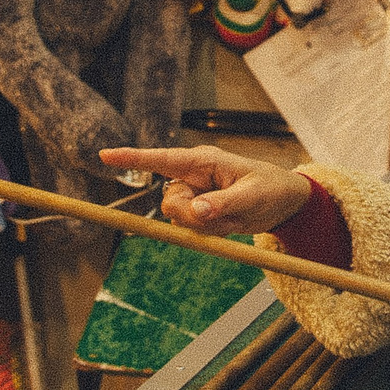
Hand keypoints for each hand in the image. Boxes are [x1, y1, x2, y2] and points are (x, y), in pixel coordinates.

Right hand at [98, 145, 312, 235]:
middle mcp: (194, 177)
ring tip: (235, 216)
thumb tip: (196, 211)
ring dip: (208, 226)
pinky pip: (193, 230)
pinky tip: (231, 223)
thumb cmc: (271, 188)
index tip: (105, 156)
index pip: (162, 159)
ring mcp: (196, 196)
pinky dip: (212, 233)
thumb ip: (224, 204)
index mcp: (203, 161)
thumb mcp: (252, 197)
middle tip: (224, 216)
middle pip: (171, 203)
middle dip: (193, 217)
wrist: (284, 203)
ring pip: (181, 219)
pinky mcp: (200, 213)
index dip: (132, 158)